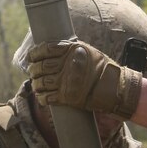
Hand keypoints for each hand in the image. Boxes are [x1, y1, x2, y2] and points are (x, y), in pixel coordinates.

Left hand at [28, 40, 142, 118]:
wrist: (115, 88)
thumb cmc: (103, 69)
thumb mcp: (88, 52)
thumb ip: (72, 51)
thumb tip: (54, 50)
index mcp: (71, 51)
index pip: (45, 49)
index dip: (35, 53)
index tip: (31, 57)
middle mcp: (66, 65)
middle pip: (41, 67)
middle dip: (34, 70)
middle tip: (32, 72)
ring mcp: (65, 82)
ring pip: (42, 83)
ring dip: (36, 85)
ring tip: (37, 85)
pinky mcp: (66, 97)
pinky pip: (47, 98)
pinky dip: (42, 98)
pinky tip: (42, 97)